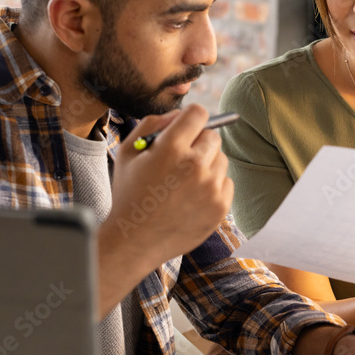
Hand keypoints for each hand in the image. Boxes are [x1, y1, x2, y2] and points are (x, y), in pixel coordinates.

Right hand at [105, 104, 232, 270]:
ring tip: (183, 182)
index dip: (190, 118)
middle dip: (198, 142)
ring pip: (221, 160)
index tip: (185, 128)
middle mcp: (195, 165)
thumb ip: (152, 124)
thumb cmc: (129, 194)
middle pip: (213, 136)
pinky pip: (227, 183)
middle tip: (181, 159)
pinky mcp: (220, 206)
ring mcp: (211, 187)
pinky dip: (213, 187)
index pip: (199, 113)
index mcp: (171, 147)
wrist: (134, 241)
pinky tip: (191, 198)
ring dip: (207, 165)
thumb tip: (178, 115)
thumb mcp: (128, 153)